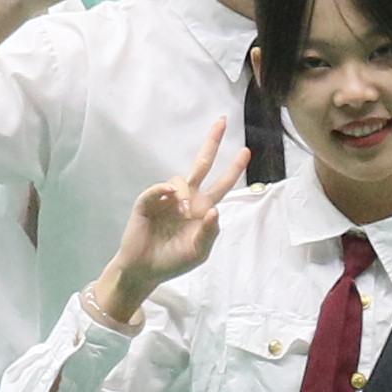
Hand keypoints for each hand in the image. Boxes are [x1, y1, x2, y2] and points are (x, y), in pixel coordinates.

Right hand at [101, 121, 241, 313]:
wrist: (145, 270)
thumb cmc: (173, 261)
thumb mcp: (198, 252)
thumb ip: (209, 233)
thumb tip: (215, 211)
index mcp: (201, 209)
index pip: (221, 184)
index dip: (233, 169)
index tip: (246, 151)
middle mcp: (185, 199)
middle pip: (201, 164)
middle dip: (212, 142)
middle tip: (222, 121)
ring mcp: (165, 199)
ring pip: (180, 178)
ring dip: (184, 192)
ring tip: (181, 212)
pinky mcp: (146, 203)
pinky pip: (157, 190)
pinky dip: (163, 190)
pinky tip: (169, 196)